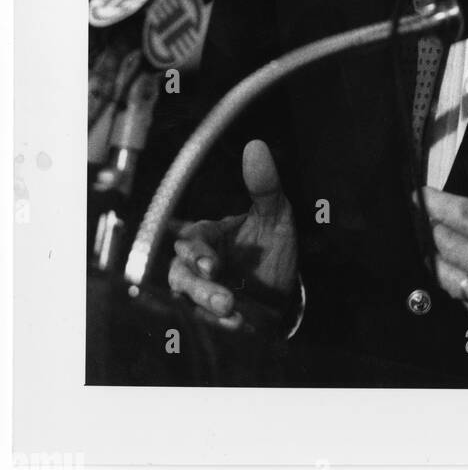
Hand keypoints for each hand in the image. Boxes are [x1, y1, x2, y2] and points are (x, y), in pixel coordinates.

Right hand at [168, 139, 297, 330]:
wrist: (285, 292)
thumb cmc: (273, 247)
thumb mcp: (276, 214)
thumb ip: (265, 185)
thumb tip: (256, 146)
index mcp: (210, 234)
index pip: (191, 238)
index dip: (196, 251)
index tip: (212, 264)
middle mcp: (199, 262)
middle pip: (180, 271)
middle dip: (199, 285)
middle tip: (224, 296)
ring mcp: (200, 290)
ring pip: (187, 296)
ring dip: (207, 304)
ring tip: (231, 309)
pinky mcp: (206, 316)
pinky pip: (202, 320)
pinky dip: (220, 323)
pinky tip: (240, 323)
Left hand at [422, 116, 467, 342]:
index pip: (444, 211)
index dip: (427, 200)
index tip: (419, 195)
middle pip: (441, 243)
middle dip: (438, 227)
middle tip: (440, 218)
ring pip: (447, 278)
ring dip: (445, 259)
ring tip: (448, 247)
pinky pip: (467, 305)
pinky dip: (465, 289)